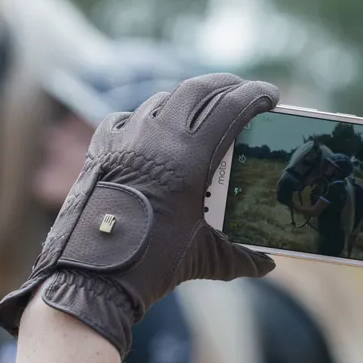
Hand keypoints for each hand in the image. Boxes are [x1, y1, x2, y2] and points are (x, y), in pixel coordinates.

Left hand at [0, 73, 279, 356]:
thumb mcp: (205, 258)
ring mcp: (125, 140)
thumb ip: (242, 258)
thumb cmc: (152, 265)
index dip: (255, 95)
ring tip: (202, 111)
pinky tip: (151, 132)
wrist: (91, 278)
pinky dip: (144, 119)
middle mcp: (157, 138)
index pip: (230, 108)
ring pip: (161, 100)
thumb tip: (267, 264)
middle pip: (196, 90)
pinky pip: (126, 119)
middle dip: (224, 85)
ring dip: (186, 101)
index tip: (271, 95)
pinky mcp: (101, 150)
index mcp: (190, 157)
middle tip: (240, 91)